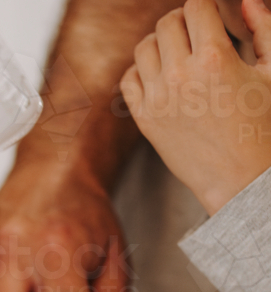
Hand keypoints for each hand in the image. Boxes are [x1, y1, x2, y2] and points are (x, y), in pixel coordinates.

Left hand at [120, 0, 270, 216]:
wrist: (240, 179)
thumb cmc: (263, 126)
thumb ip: (264, 28)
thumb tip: (245, 1)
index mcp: (214, 59)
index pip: (196, 6)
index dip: (205, 6)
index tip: (211, 16)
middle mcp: (180, 77)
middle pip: (167, 23)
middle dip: (183, 21)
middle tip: (197, 34)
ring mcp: (158, 100)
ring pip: (144, 47)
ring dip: (161, 42)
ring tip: (178, 53)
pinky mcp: (145, 121)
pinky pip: (129, 79)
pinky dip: (141, 70)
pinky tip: (160, 75)